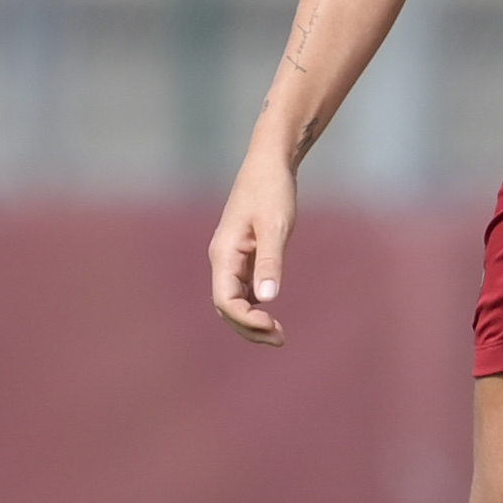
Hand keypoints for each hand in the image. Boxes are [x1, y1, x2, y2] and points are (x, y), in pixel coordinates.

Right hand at [208, 150, 297, 345]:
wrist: (269, 163)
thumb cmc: (272, 191)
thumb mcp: (276, 226)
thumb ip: (271, 262)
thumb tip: (267, 300)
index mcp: (224, 254)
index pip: (225, 301)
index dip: (246, 320)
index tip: (273, 325)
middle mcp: (222, 259)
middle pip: (226, 307)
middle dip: (249, 328)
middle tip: (280, 339)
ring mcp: (230, 258)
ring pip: (232, 301)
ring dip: (251, 320)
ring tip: (278, 333)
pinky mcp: (242, 255)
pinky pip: (241, 290)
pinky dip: (254, 306)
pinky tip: (271, 312)